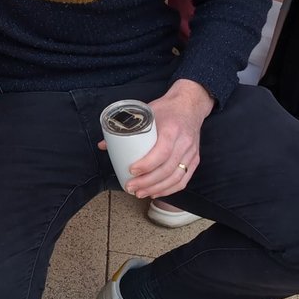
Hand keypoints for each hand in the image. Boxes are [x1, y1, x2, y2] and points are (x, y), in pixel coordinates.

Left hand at [97, 79, 212, 198]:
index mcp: (172, 129)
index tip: (131, 170)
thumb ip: (126, 128)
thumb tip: (104, 145)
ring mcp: (191, 152)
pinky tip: (155, 192)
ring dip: (156, 188)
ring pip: (176, 177)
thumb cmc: (166, 109)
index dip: (147, 164)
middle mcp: (185, 142)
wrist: (190, 105)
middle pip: (168, 168)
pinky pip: (183, 179)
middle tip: (130, 186)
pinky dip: (169, 190)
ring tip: (139, 193)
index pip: (163, 151)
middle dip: (147, 182)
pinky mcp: (194, 159)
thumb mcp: (146, 113)